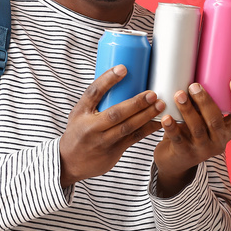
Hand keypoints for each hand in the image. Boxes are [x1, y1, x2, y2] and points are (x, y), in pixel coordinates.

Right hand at [59, 65, 163, 187]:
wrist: (69, 162)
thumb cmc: (78, 131)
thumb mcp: (79, 113)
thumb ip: (97, 100)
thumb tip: (121, 77)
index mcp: (80, 112)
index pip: (93, 93)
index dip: (107, 80)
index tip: (123, 68)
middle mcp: (90, 127)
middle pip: (115, 113)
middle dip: (136, 103)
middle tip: (152, 94)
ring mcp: (102, 141)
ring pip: (127, 128)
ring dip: (146, 116)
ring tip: (160, 105)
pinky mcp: (113, 151)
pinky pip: (133, 139)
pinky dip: (147, 130)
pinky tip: (159, 122)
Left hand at [152, 77, 230, 195]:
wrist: (176, 161)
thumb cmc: (189, 132)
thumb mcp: (202, 120)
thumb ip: (201, 103)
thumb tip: (191, 65)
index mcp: (228, 129)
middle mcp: (219, 140)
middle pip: (215, 120)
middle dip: (205, 101)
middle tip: (194, 85)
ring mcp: (202, 150)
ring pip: (197, 129)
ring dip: (188, 110)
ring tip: (179, 95)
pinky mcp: (185, 154)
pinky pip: (178, 140)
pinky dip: (171, 127)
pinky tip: (165, 117)